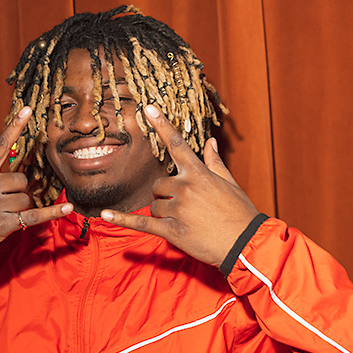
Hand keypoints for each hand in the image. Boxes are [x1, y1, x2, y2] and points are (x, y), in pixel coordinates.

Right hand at [0, 107, 72, 264]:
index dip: (14, 126)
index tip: (27, 109)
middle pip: (21, 179)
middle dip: (17, 190)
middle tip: (1, 202)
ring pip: (26, 198)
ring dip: (19, 207)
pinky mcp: (4, 224)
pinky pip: (34, 216)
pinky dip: (52, 213)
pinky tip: (68, 207)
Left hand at [101, 105, 258, 266]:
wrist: (246, 244)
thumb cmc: (240, 212)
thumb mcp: (231, 183)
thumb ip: (215, 162)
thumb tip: (211, 141)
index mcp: (199, 173)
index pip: (177, 143)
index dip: (162, 124)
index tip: (148, 108)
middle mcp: (186, 188)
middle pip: (159, 183)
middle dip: (165, 193)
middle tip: (183, 206)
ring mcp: (178, 209)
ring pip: (154, 204)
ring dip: (162, 211)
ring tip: (184, 221)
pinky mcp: (172, 231)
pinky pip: (142, 223)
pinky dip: (122, 219)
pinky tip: (106, 214)